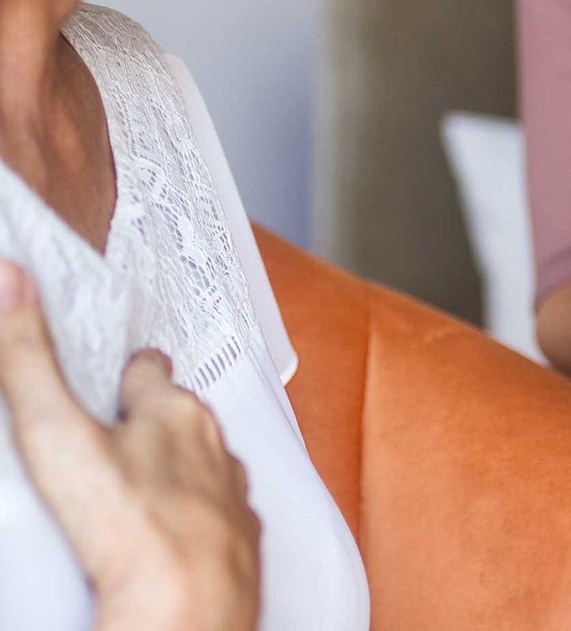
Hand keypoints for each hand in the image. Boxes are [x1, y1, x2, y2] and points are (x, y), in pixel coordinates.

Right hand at [0, 262, 259, 630]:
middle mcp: (213, 446)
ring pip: (211, 463)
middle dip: (162, 417)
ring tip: (152, 482)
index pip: (152, 370)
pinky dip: (207, 513)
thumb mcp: (57, 433)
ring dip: (187, 465)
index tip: (122, 370)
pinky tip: (183, 530)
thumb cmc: (128, 518)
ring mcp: (234, 493)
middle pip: (186, 417)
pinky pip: (228, 512)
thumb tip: (11, 276)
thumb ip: (29, 360)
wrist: (190, 602)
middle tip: (128, 429)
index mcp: (173, 412)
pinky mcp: (243, 538)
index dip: (133, 370)